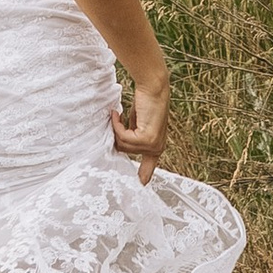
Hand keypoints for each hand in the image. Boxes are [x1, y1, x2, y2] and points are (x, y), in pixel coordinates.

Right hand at [112, 58, 169, 185]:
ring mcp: (153, 144)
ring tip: (118, 114)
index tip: (140, 185)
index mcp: (156, 146)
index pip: (149, 167)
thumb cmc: (145, 102)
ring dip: (116, 128)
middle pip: (125, 151)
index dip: (143, 176)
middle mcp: (157, 148)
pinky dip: (117, 124)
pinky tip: (117, 113)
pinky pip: (123, 136)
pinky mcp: (147, 139)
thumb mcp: (138, 124)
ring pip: (123, 144)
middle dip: (117, 136)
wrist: (153, 87)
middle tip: (115, 120)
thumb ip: (132, 137)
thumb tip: (116, 145)